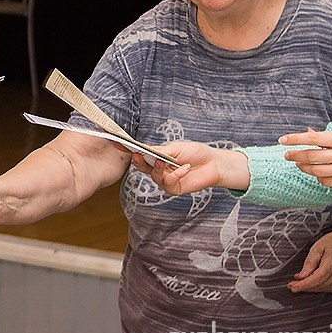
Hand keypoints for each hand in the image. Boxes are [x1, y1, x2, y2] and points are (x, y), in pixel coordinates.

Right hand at [129, 142, 250, 194]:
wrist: (213, 164)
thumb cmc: (195, 153)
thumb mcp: (176, 148)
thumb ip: (160, 151)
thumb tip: (144, 150)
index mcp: (157, 156)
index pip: (140, 153)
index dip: (128, 149)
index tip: (118, 143)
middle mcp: (159, 169)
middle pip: (143, 167)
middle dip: (138, 161)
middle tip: (137, 155)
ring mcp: (165, 179)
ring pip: (154, 176)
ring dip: (159, 169)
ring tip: (166, 162)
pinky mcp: (174, 189)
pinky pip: (168, 183)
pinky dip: (176, 175)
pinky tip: (186, 168)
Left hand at [280, 130, 331, 191]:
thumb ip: (327, 137)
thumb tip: (306, 131)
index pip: (313, 138)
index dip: (295, 139)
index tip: (282, 140)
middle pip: (310, 156)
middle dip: (294, 155)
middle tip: (287, 155)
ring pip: (315, 170)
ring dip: (303, 167)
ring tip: (299, 164)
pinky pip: (325, 181)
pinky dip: (318, 176)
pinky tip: (318, 172)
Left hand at [288, 221, 331, 293]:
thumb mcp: (318, 247)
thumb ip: (309, 263)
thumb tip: (300, 276)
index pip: (316, 280)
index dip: (303, 285)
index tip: (292, 287)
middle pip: (319, 286)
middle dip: (304, 287)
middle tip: (292, 285)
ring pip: (324, 289)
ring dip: (312, 288)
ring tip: (300, 284)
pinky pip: (331, 289)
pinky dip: (321, 287)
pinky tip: (314, 284)